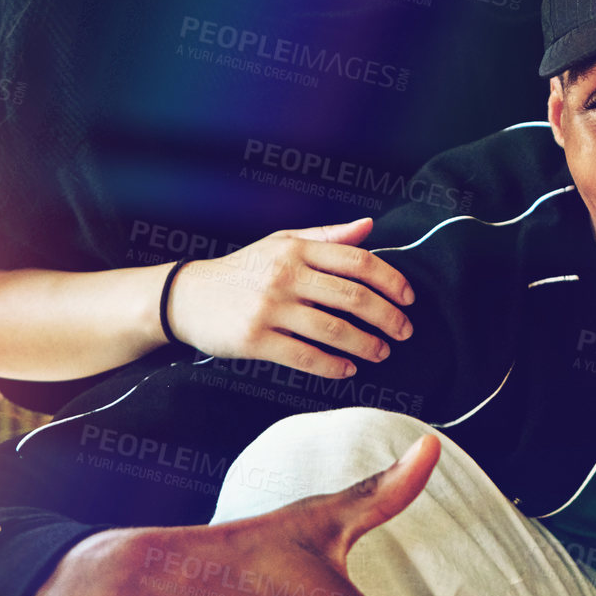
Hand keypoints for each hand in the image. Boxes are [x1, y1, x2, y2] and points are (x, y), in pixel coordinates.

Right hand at [167, 218, 413, 378]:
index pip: (358, 261)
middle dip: (387, 317)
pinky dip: (332, 366)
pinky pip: (304, 356)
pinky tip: (348, 369)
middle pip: (353, 296)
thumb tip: (370, 225)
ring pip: (333, 329)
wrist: (186, 297)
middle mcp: (285, 275)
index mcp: (296, 249)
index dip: (391, 280)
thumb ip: (327, 236)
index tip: (409, 298)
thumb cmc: (243, 269)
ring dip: (366, 344)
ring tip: (382, 352)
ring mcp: (269, 308)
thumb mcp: (281, 242)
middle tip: (405, 331)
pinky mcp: (254, 340)